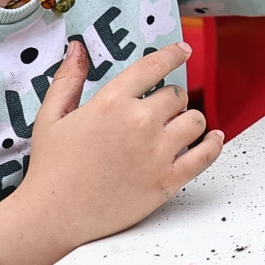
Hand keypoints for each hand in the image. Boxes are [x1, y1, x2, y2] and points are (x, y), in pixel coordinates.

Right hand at [0, 41, 222, 264]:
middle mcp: (140, 123)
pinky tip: (213, 139)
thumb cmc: (51, 168)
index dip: (173, 55)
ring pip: (195, 120)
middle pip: (176, 96)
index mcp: (112, 103)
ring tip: (177, 128)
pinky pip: (206, 155)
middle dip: (170, 100)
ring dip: (189, 121)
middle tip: (159, 111)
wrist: (52, 216)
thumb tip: (78, 48)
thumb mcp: (50, 117)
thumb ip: (68, 80)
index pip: (153, 67)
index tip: (183, 51)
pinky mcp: (169, 180)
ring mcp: (158, 152)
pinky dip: (214, 144)